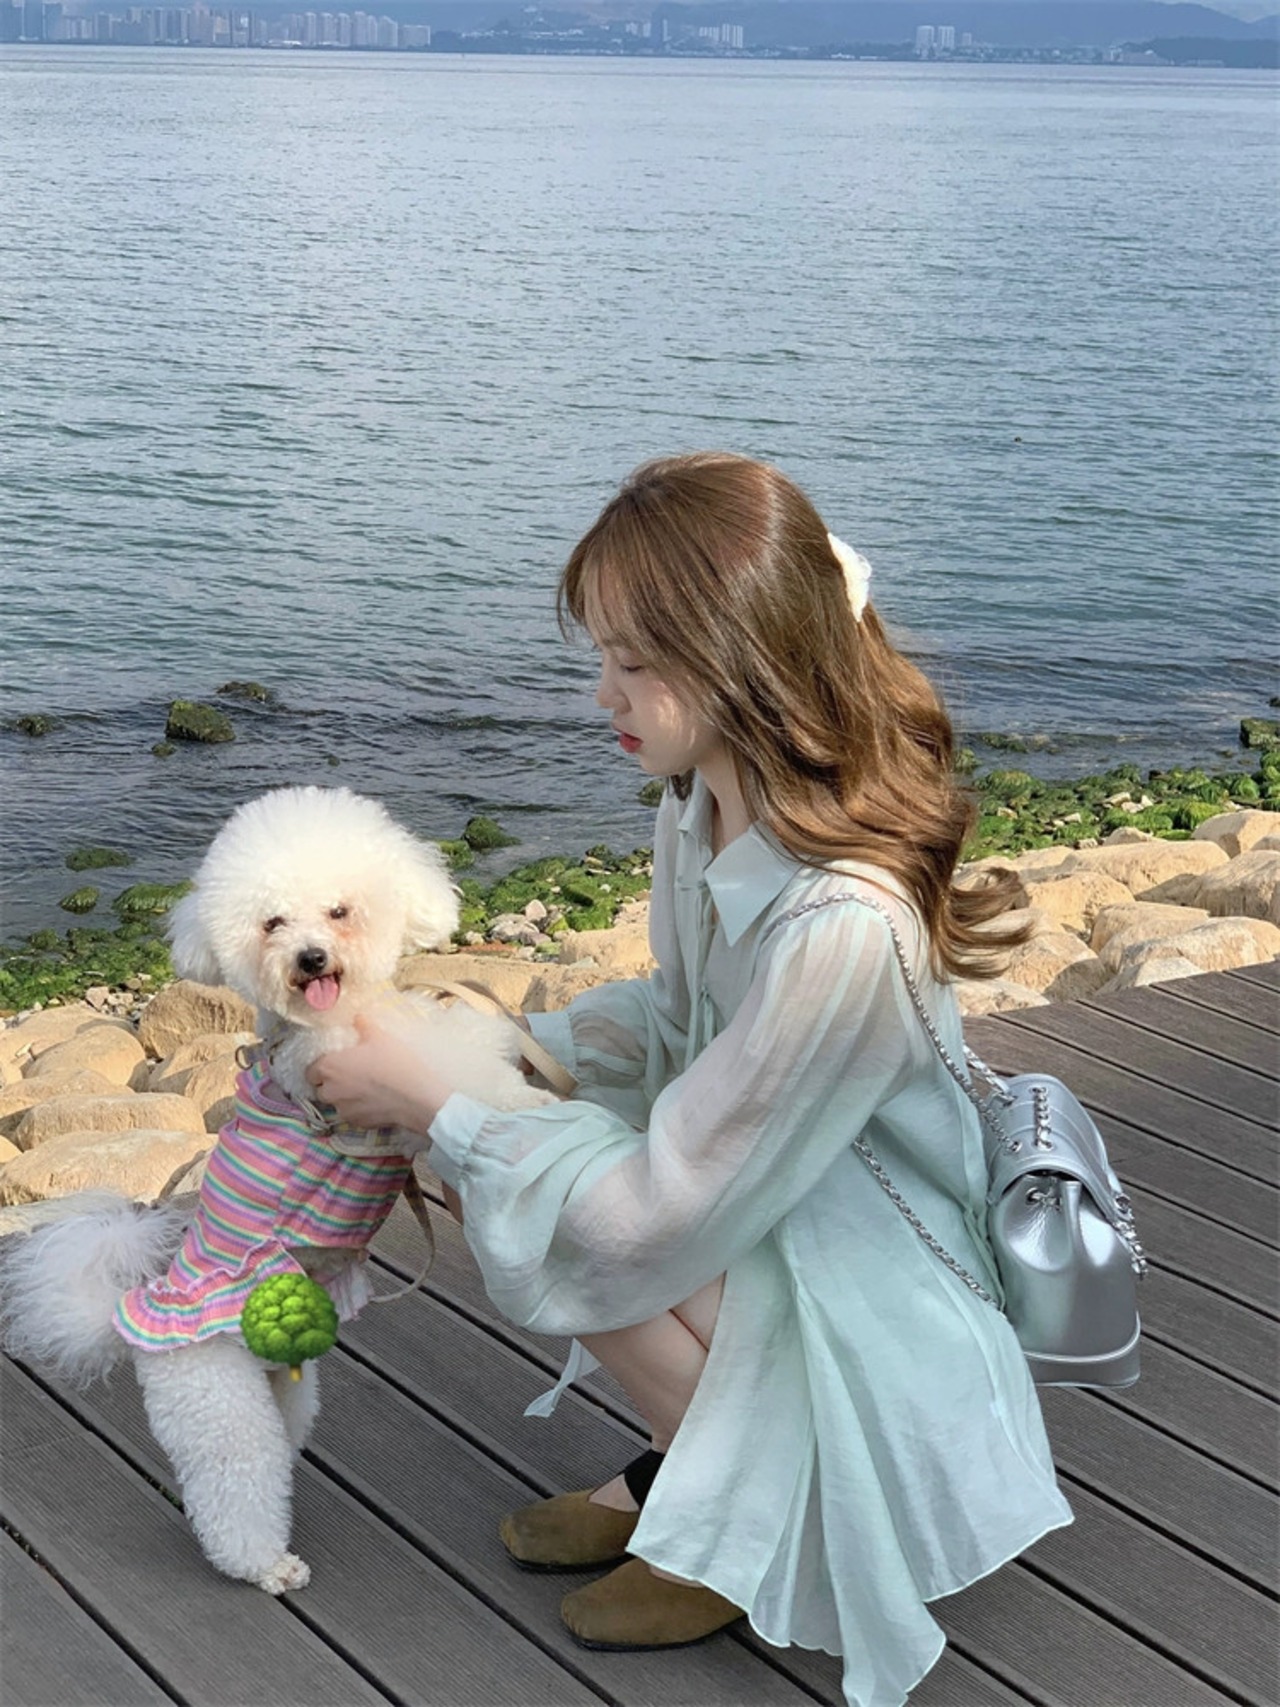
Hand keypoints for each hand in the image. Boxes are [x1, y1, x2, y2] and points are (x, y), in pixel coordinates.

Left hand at [308, 1015, 450, 1135]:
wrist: (415, 1095)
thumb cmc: (394, 1062)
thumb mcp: (380, 1037)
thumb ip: (364, 1026)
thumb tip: (358, 1017)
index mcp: (330, 1067)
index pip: (310, 1072)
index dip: (320, 1068)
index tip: (334, 1064)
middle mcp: (331, 1091)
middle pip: (321, 1090)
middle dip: (331, 1084)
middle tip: (350, 1076)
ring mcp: (343, 1110)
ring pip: (337, 1104)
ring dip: (344, 1098)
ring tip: (364, 1090)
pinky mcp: (358, 1123)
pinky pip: (352, 1115)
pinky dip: (359, 1109)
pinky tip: (375, 1102)